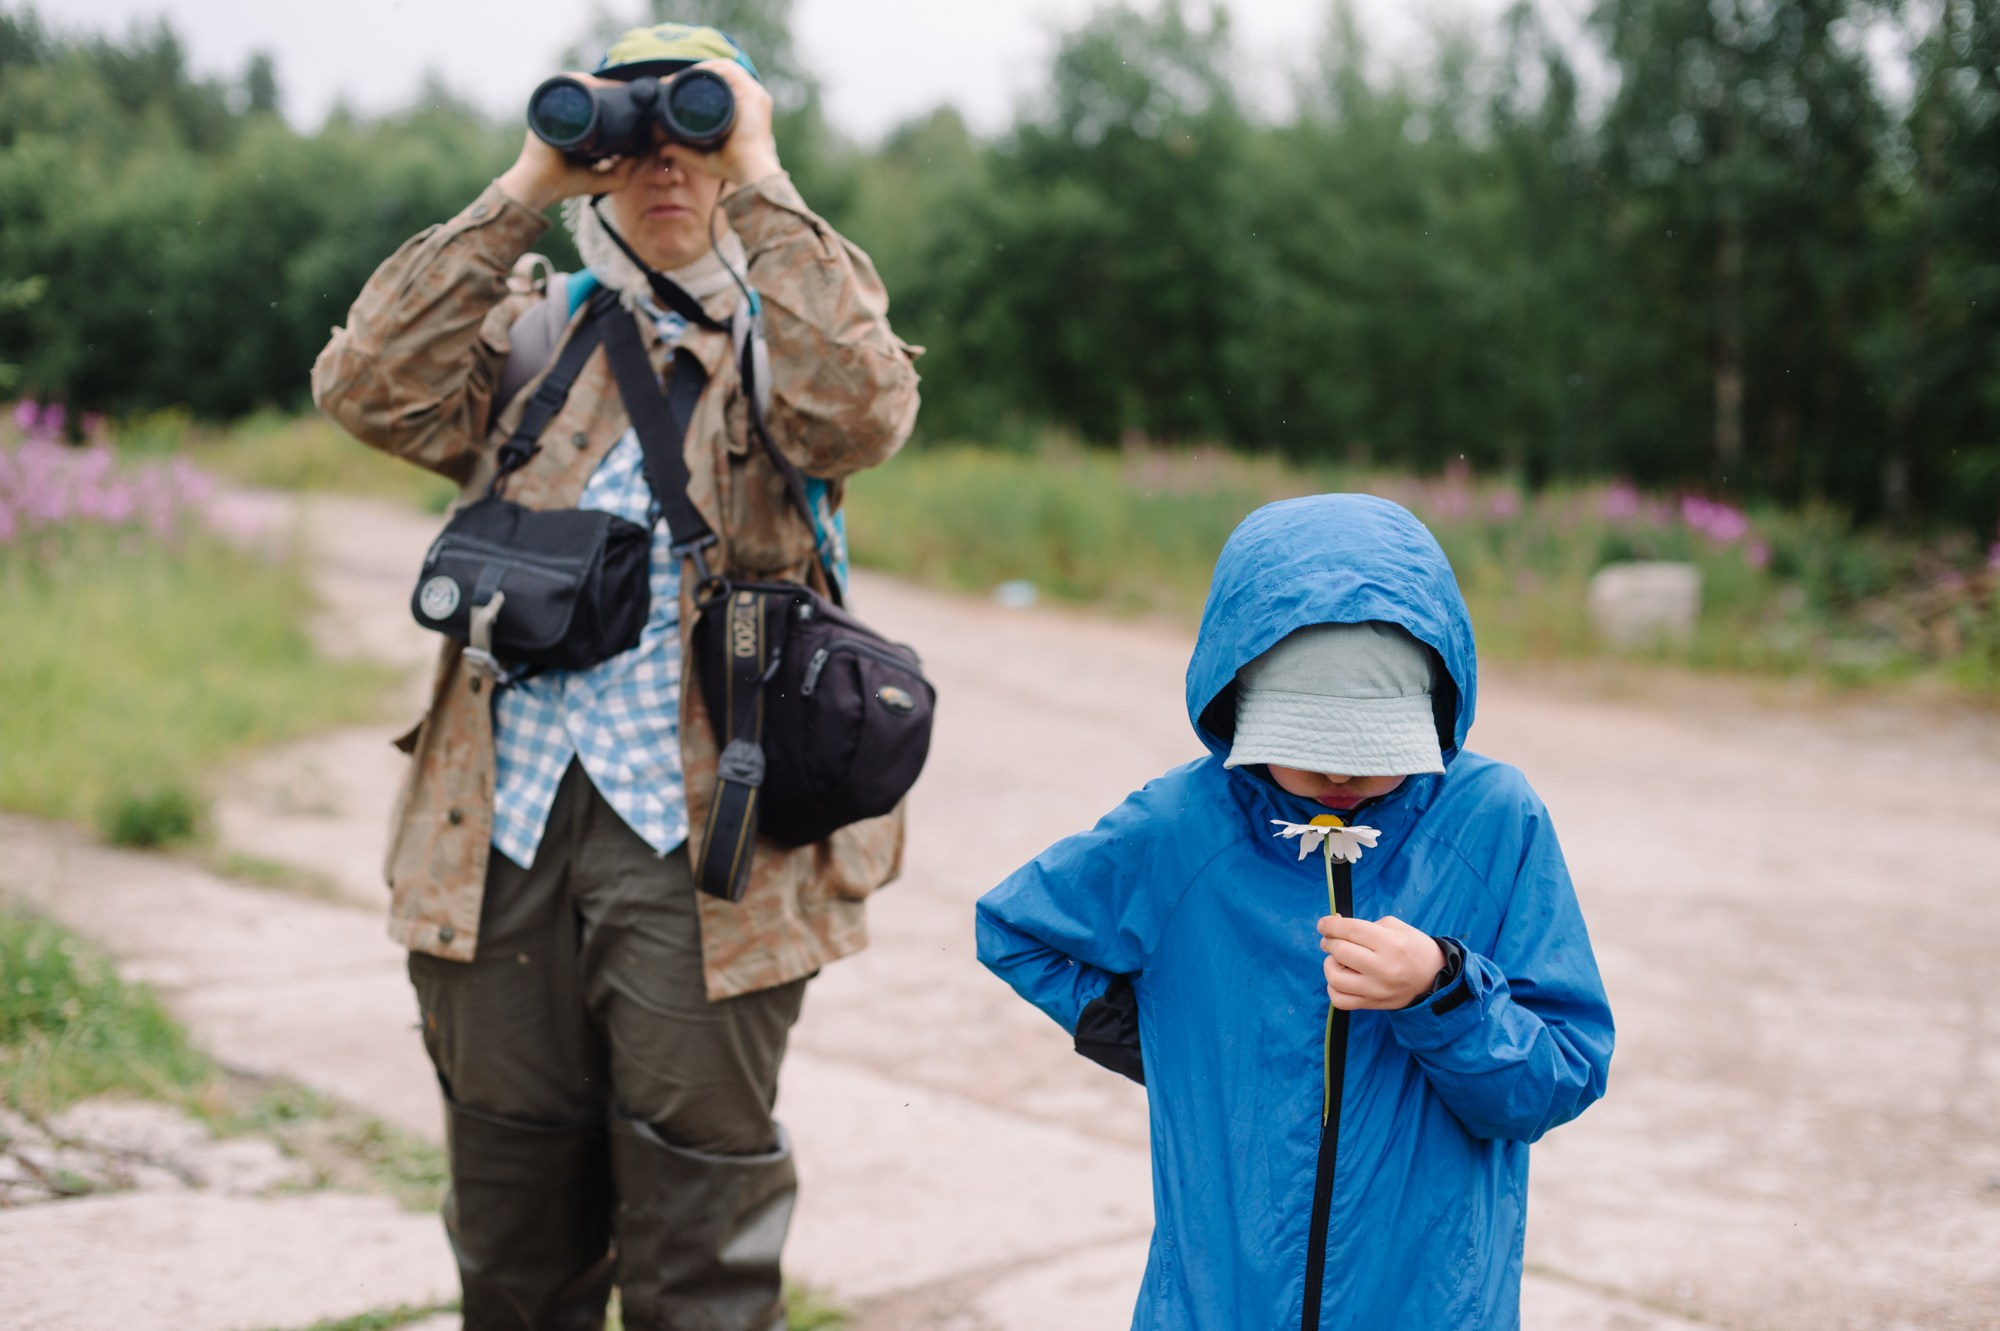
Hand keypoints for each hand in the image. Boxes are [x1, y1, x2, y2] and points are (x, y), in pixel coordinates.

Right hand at [496, 73, 643, 211]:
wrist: (540, 185)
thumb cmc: (566, 184)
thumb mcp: (603, 178)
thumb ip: (623, 170)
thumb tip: (641, 153)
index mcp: (580, 132)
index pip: (600, 113)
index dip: (616, 107)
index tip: (635, 106)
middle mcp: (568, 119)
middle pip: (590, 97)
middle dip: (608, 92)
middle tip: (627, 92)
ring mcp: (556, 112)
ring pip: (579, 90)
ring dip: (596, 83)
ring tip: (613, 86)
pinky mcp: (546, 107)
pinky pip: (562, 86)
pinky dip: (577, 80)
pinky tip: (594, 81)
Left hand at [676, 58, 781, 187]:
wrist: (749, 170)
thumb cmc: (733, 166)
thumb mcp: (704, 157)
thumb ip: (684, 152)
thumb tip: (663, 150)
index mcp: (744, 110)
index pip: (722, 85)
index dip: (699, 81)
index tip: (676, 88)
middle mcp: (751, 99)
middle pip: (722, 74)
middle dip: (697, 72)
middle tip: (674, 81)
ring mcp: (754, 95)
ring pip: (724, 68)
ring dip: (702, 68)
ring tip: (682, 76)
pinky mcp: (753, 94)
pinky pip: (730, 70)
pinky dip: (712, 68)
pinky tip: (695, 74)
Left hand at [1319, 915, 1445, 1010]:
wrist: (1434, 978)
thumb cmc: (1413, 948)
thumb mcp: (1395, 927)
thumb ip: (1363, 925)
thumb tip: (1334, 928)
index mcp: (1391, 944)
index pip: (1351, 930)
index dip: (1330, 925)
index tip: (1323, 924)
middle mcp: (1383, 968)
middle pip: (1340, 951)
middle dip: (1330, 942)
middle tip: (1332, 940)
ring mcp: (1377, 989)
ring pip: (1335, 978)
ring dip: (1329, 965)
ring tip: (1338, 960)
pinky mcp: (1372, 1004)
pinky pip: (1340, 1000)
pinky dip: (1333, 987)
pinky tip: (1341, 978)